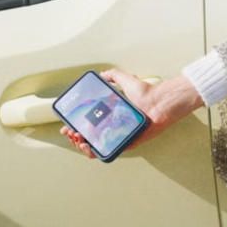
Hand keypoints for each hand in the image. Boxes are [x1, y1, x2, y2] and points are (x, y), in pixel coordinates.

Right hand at [60, 69, 202, 159]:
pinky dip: (98, 152)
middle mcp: (114, 127)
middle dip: (76, 137)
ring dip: (83, 146)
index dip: (76, 126)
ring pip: (97, 146)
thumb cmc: (147, 92)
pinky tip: (89, 146)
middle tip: (71, 133)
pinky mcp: (128, 143)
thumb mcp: (126, 79)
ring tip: (78, 140)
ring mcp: (120, 136)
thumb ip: (113, 75)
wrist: (159, 101)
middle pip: (90, 137)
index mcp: (112, 115)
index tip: (67, 126)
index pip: (89, 124)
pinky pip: (111, 151)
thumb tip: (102, 74)